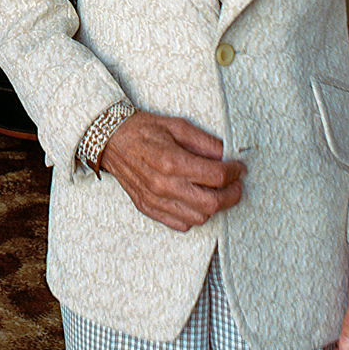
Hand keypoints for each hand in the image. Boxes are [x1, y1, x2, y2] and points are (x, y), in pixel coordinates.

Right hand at [97, 111, 244, 231]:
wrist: (110, 139)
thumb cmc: (142, 130)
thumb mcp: (176, 126)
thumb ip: (204, 142)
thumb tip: (227, 154)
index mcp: (172, 161)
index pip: (216, 176)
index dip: (234, 172)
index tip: (238, 167)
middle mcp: (164, 185)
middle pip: (212, 203)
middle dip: (232, 194)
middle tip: (235, 183)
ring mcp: (155, 200)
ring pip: (199, 217)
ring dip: (213, 206)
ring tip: (215, 191)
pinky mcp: (148, 208)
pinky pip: (180, 224)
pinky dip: (193, 215)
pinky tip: (194, 200)